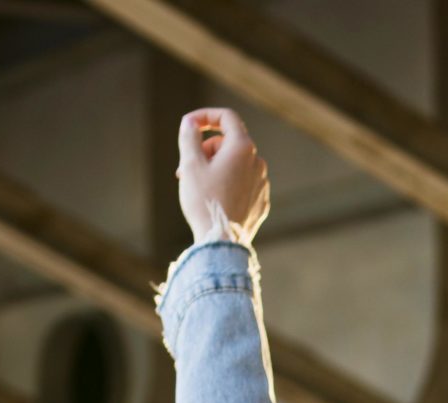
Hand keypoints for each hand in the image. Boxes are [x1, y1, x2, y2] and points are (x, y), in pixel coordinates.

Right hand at [176, 106, 268, 246]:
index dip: (206, 116)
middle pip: (228, 143)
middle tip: (185, 168)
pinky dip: (227, 184)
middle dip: (205, 149)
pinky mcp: (261, 202)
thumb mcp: (190, 164)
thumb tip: (190, 122)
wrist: (222, 241)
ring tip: (196, 186)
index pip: (227, 117)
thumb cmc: (205, 201)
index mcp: (242, 148)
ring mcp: (262, 183)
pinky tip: (213, 199)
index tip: (189, 125)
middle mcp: (258, 162)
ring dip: (214, 168)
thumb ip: (189, 136)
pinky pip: (242, 184)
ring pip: (235, 165)